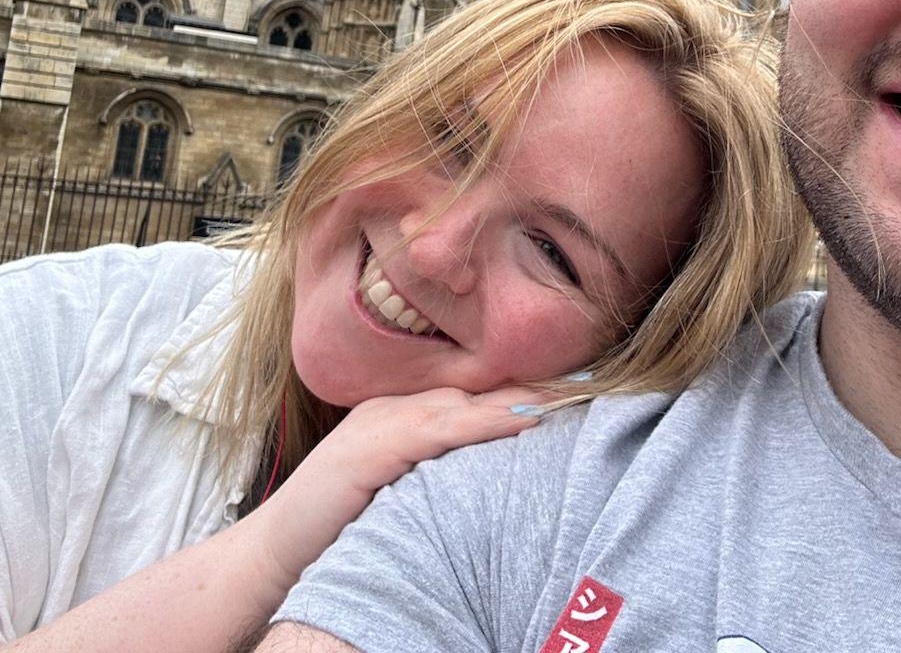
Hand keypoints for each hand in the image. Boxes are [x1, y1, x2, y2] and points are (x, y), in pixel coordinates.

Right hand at [248, 386, 546, 587]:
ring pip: (463, 401)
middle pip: (475, 389)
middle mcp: (392, 406)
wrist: (274, 556)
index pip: (473, 395)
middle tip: (589, 382)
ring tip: (568, 395)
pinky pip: (439, 428)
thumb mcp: (402, 490)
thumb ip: (440, 468)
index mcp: (402, 413)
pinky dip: (482, 422)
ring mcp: (380, 422)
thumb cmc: (340, 530)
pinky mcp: (371, 446)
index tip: (574, 387)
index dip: (523, 390)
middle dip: (531, 386)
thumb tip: (497, 472)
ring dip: (518, 398)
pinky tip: (520, 420)